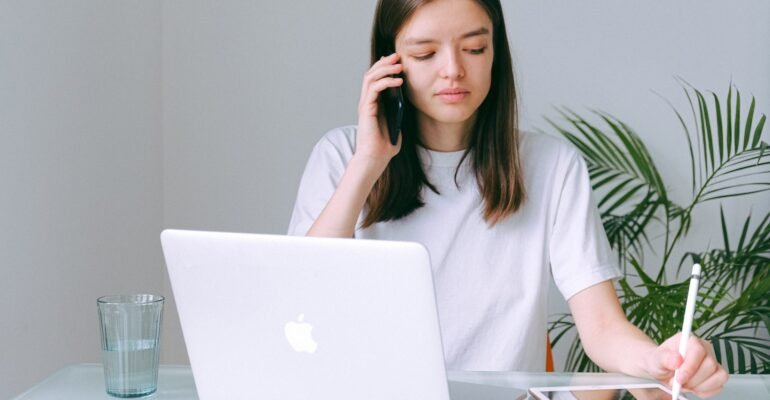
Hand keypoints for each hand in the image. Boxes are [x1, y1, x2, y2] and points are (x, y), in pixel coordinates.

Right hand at [355, 52, 403, 169]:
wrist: (375, 158)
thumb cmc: (386, 145)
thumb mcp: (398, 122)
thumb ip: (399, 110)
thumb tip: (408, 97)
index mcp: (374, 103)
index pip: (376, 79)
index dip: (385, 67)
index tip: (398, 60)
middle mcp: (367, 101)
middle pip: (371, 74)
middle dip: (384, 63)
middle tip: (397, 56)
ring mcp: (365, 105)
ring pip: (370, 78)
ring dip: (385, 69)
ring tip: (398, 65)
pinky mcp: (366, 109)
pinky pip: (374, 89)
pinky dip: (385, 82)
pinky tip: (398, 81)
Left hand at [645, 333, 727, 397]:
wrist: (662, 369)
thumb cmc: (660, 361)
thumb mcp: (656, 358)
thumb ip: (665, 358)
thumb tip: (677, 360)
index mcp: (690, 340)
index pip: (698, 351)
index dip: (690, 367)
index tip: (679, 378)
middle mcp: (705, 349)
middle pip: (710, 365)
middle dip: (692, 380)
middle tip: (677, 383)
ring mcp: (713, 362)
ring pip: (718, 376)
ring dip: (699, 386)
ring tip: (684, 385)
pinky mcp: (716, 375)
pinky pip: (719, 385)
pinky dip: (705, 391)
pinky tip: (693, 388)